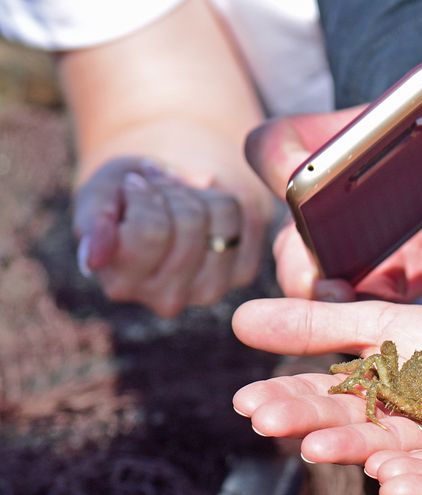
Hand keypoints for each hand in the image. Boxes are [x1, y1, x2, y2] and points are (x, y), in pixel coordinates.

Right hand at [74, 157, 269, 316]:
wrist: (165, 196)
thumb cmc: (122, 195)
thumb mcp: (98, 196)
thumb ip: (92, 224)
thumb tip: (95, 258)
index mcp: (121, 284)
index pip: (149, 232)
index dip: (144, 195)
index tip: (134, 185)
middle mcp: (165, 299)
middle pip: (189, 223)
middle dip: (173, 192)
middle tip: (160, 189)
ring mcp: (208, 290)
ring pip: (221, 220)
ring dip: (200, 195)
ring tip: (180, 199)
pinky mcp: (241, 274)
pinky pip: (246, 218)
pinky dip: (224, 201)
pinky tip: (206, 211)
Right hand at [231, 298, 421, 464]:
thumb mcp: (388, 324)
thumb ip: (323, 327)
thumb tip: (240, 319)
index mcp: (374, 396)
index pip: (324, 397)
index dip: (287, 399)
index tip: (246, 402)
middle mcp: (398, 428)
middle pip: (351, 426)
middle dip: (309, 424)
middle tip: (267, 421)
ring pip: (393, 452)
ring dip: (355, 451)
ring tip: (319, 448)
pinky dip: (419, 473)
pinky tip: (388, 471)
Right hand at [244, 104, 421, 302]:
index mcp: (328, 147)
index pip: (277, 147)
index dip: (279, 161)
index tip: (300, 176)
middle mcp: (319, 204)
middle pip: (288, 228)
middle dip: (298, 250)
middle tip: (318, 266)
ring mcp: (339, 251)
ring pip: (310, 277)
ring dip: (322, 291)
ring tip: (343, 299)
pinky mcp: (374, 286)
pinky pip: (358, 307)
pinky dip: (367, 314)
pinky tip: (387, 319)